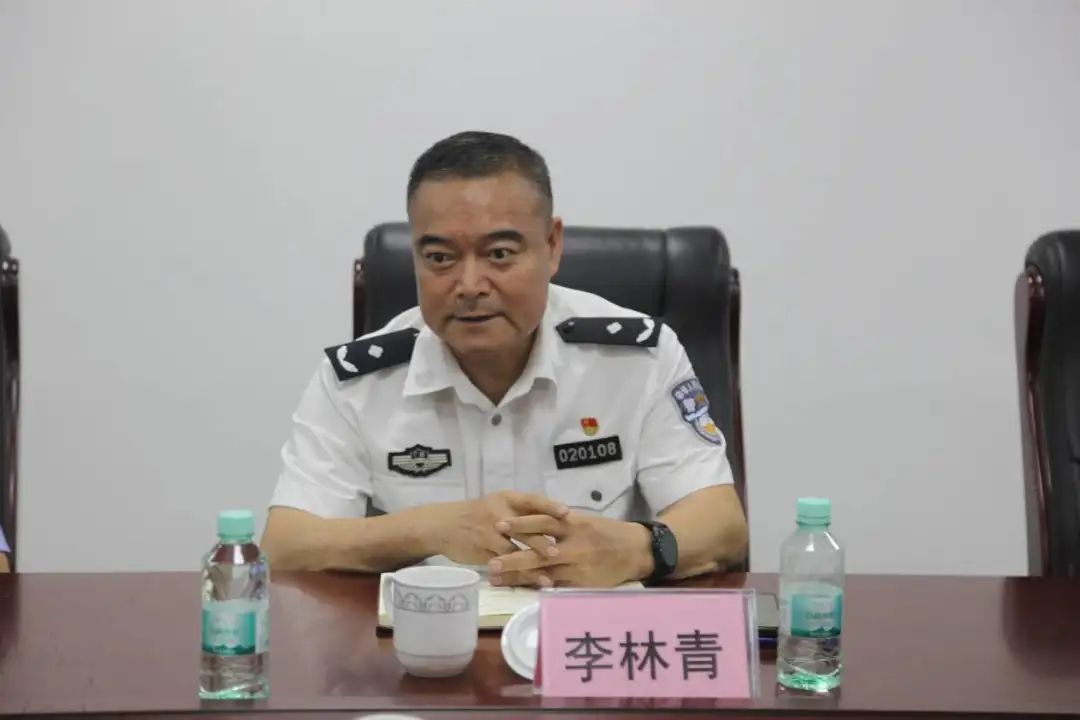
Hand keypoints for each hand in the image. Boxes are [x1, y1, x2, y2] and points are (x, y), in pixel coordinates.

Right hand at [414, 491, 568, 565]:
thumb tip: (552, 523)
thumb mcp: (495, 506)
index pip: (531, 500)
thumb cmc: (474, 515)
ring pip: (516, 549)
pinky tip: (528, 582)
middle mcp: (499, 513)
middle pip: (527, 526)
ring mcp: (491, 532)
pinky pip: (504, 563)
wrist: (440, 525)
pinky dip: (517, 573)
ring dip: (533, 563)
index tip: (567, 513)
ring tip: (549, 575)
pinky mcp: (483, 549)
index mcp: (505, 499)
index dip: (549, 506)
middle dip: (543, 540)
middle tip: (560, 551)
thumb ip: (519, 513)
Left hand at [487, 513, 651, 587]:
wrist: (635, 550)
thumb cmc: (607, 532)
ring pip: (542, 572)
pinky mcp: (581, 583)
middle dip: (513, 557)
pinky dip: (537, 587)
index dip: (520, 524)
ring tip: (496, 578)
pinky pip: (555, 586)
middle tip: (490, 562)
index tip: (499, 525)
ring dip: (518, 576)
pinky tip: (520, 589)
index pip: (543, 522)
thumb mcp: (585, 521)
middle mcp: (573, 545)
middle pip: (538, 552)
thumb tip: (533, 521)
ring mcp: (576, 566)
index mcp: (573, 525)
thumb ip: (561, 523)